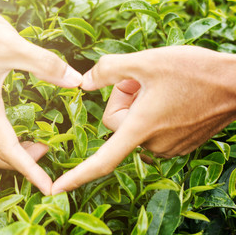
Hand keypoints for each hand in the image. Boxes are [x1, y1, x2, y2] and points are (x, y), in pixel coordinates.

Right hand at [0, 0, 81, 194]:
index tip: (48, 187)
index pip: (8, 150)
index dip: (29, 171)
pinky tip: (10, 125)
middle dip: (18, 162)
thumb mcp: (13, 46)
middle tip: (44, 150)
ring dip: (5, 151)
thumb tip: (76, 82)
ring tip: (30, 143)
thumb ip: (46, 65)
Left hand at [52, 46, 235, 193]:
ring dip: (139, 106)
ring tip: (162, 88)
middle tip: (143, 81)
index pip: (102, 160)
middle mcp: (152, 144)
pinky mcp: (178, 145)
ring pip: (134, 125)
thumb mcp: (146, 61)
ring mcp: (167, 147)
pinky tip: (170, 98)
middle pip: (116, 123)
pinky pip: (150, 130)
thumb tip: (84, 83)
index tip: (56, 189)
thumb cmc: (195, 71)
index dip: (77, 176)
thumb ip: (108, 70)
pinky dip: (152, 114)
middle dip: (122, 99)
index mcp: (140, 128)